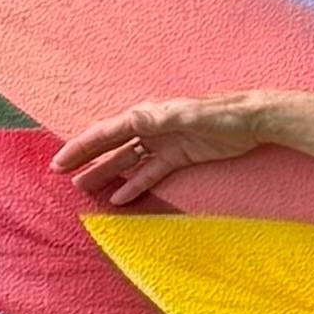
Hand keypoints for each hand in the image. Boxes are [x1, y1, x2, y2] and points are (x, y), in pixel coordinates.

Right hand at [50, 91, 294, 207]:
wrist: (252, 121)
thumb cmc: (222, 114)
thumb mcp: (190, 115)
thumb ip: (163, 119)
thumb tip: (134, 119)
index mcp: (147, 114)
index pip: (106, 132)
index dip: (81, 146)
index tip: (60, 162)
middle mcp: (150, 127)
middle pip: (111, 146)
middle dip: (86, 160)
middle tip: (62, 176)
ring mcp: (163, 143)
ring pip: (127, 161)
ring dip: (107, 174)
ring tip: (84, 189)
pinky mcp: (178, 157)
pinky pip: (150, 173)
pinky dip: (135, 185)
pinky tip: (121, 199)